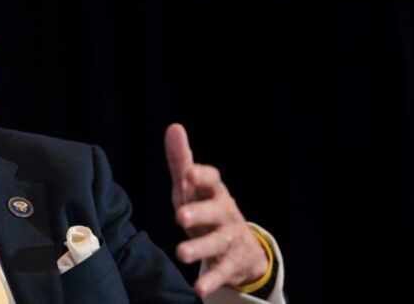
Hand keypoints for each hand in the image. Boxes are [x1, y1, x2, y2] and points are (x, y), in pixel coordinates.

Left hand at [165, 123, 268, 296]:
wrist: (239, 246)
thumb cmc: (206, 208)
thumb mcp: (191, 187)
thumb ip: (181, 160)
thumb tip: (174, 127)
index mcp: (214, 192)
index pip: (212, 180)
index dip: (202, 176)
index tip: (189, 172)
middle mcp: (225, 213)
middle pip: (216, 211)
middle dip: (200, 212)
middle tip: (179, 216)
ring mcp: (229, 238)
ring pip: (217, 242)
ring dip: (200, 248)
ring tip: (181, 254)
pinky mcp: (231, 263)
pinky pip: (221, 271)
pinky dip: (210, 280)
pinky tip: (198, 289)